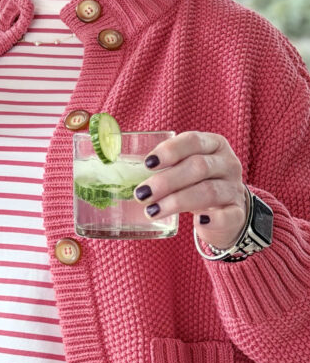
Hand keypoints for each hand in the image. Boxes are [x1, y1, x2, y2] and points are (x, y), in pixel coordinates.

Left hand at [133, 131, 247, 248]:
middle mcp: (227, 164)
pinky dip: (213, 219)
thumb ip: (165, 166)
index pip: (193, 140)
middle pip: (198, 167)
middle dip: (166, 181)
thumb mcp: (185, 168)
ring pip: (208, 191)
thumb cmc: (197, 183)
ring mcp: (234, 189)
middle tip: (141, 193)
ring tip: (152, 211)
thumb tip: (123, 174)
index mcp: (214, 145)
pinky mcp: (237, 213)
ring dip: (177, 201)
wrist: (228, 211)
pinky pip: (228, 216)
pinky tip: (197, 222)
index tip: (148, 163)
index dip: (170, 150)